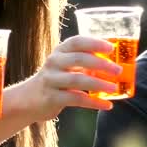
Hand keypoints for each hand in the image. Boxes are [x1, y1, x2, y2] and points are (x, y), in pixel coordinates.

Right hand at [5, 35, 121, 121]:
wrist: (28, 99)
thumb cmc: (54, 80)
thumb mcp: (65, 66)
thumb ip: (84, 63)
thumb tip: (115, 64)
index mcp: (60, 52)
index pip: (76, 41)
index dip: (94, 43)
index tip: (111, 47)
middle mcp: (54, 63)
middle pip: (79, 59)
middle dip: (101, 63)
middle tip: (118, 70)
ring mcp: (51, 80)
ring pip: (77, 80)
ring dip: (99, 84)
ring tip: (114, 88)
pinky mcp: (51, 98)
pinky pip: (76, 100)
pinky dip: (93, 103)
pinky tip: (107, 105)